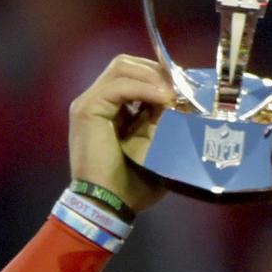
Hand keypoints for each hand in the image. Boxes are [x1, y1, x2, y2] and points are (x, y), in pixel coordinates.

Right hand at [68, 54, 174, 215]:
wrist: (107, 206)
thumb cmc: (131, 187)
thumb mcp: (155, 150)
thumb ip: (165, 125)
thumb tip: (184, 105)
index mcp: (110, 110)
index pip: (133, 75)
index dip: (159, 76)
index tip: (184, 88)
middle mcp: (97, 101)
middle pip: (126, 64)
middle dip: (157, 71)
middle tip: (182, 87)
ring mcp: (89, 103)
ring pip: (122, 67)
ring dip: (152, 77)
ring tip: (174, 93)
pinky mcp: (87, 109)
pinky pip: (119, 86)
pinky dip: (144, 88)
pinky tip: (163, 99)